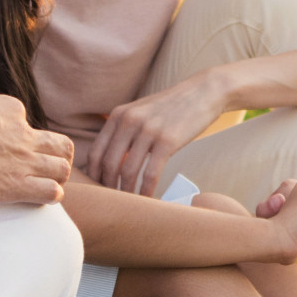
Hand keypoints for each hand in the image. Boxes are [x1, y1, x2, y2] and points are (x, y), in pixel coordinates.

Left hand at [82, 69, 233, 195]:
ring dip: (127, 192)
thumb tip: (110, 163)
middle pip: (109, 163)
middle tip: (113, 202)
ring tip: (130, 203)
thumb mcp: (141, 112)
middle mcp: (129, 120)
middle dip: (108, 187)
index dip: (93, 175)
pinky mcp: (167, 141)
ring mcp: (148, 130)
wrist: (203, 92)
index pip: (96, 151)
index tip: (98, 189)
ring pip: (128, 171)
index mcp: (119, 115)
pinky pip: (151, 173)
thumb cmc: (171, 107)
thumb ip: (124, 132)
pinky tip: (148, 198)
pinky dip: (147, 190)